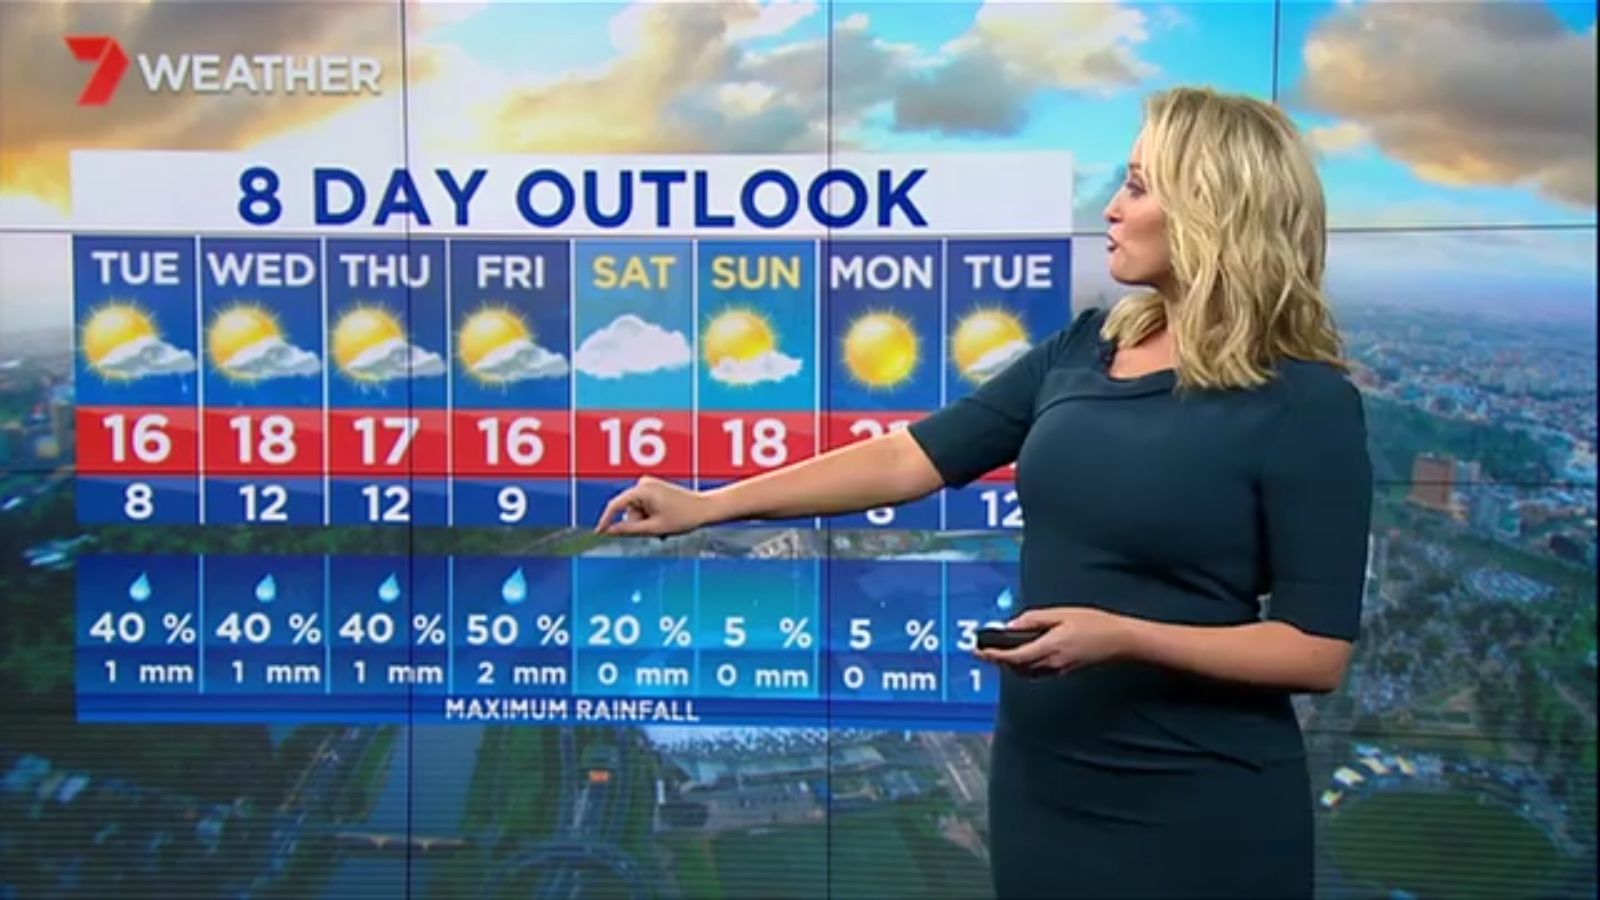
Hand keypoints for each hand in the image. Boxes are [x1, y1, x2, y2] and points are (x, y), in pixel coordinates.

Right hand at [594, 476, 713, 536]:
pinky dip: (650, 517)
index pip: (615, 506)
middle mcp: (643, 483)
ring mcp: (649, 485)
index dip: (606, 521)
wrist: (704, 509)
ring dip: (646, 522)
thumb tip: (610, 532)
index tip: (598, 534)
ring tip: (664, 524)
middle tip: (658, 531)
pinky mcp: (653, 489)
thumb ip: (629, 529)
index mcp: (642, 490)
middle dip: (639, 524)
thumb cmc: (683, 517)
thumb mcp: (654, 527)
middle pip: (628, 511)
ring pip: (636, 511)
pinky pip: (643, 507)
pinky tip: (664, 519)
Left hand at [975, 606, 1136, 673]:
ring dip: (1009, 664)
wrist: (1120, 640)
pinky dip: (1023, 665)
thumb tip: (1011, 625)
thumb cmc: (1094, 624)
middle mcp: (1051, 663)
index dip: (992, 655)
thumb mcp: (1061, 614)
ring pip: (1024, 672)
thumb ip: (1033, 620)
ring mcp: (1057, 669)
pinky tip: (1022, 654)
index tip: (978, 651)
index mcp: (1049, 647)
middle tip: (983, 650)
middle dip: (998, 660)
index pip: (1013, 657)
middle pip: (1015, 667)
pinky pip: (1036, 672)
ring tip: (998, 651)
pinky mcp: (1063, 670)